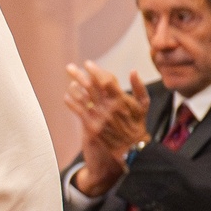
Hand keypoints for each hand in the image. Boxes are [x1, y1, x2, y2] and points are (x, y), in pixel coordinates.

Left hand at [63, 61, 148, 195]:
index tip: (87, 64)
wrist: (132, 147)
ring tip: (68, 79)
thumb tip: (133, 71)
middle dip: (79, 75)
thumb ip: (139, 87)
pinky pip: (78, 111)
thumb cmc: (138, 124)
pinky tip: (67, 95)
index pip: (106, 80)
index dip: (95, 71)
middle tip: (69, 67)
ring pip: (82, 97)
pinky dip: (71, 101)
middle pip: (91, 86)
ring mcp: (99, 117)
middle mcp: (109, 106)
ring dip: (74, 86)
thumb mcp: (144, 105)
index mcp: (121, 99)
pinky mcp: (91, 126)